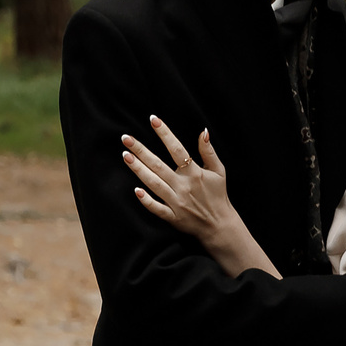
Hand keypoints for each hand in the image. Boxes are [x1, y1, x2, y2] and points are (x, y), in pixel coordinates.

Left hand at [123, 117, 239, 248]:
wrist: (219, 226)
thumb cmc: (218, 196)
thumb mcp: (219, 171)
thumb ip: (209, 151)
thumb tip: (203, 131)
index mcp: (195, 173)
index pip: (177, 149)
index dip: (165, 133)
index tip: (153, 120)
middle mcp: (183, 186)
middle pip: (158, 165)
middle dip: (141, 151)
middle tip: (126, 138)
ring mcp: (176, 202)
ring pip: (154, 184)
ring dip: (139, 170)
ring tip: (125, 156)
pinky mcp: (173, 217)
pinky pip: (157, 208)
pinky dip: (147, 201)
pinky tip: (136, 191)